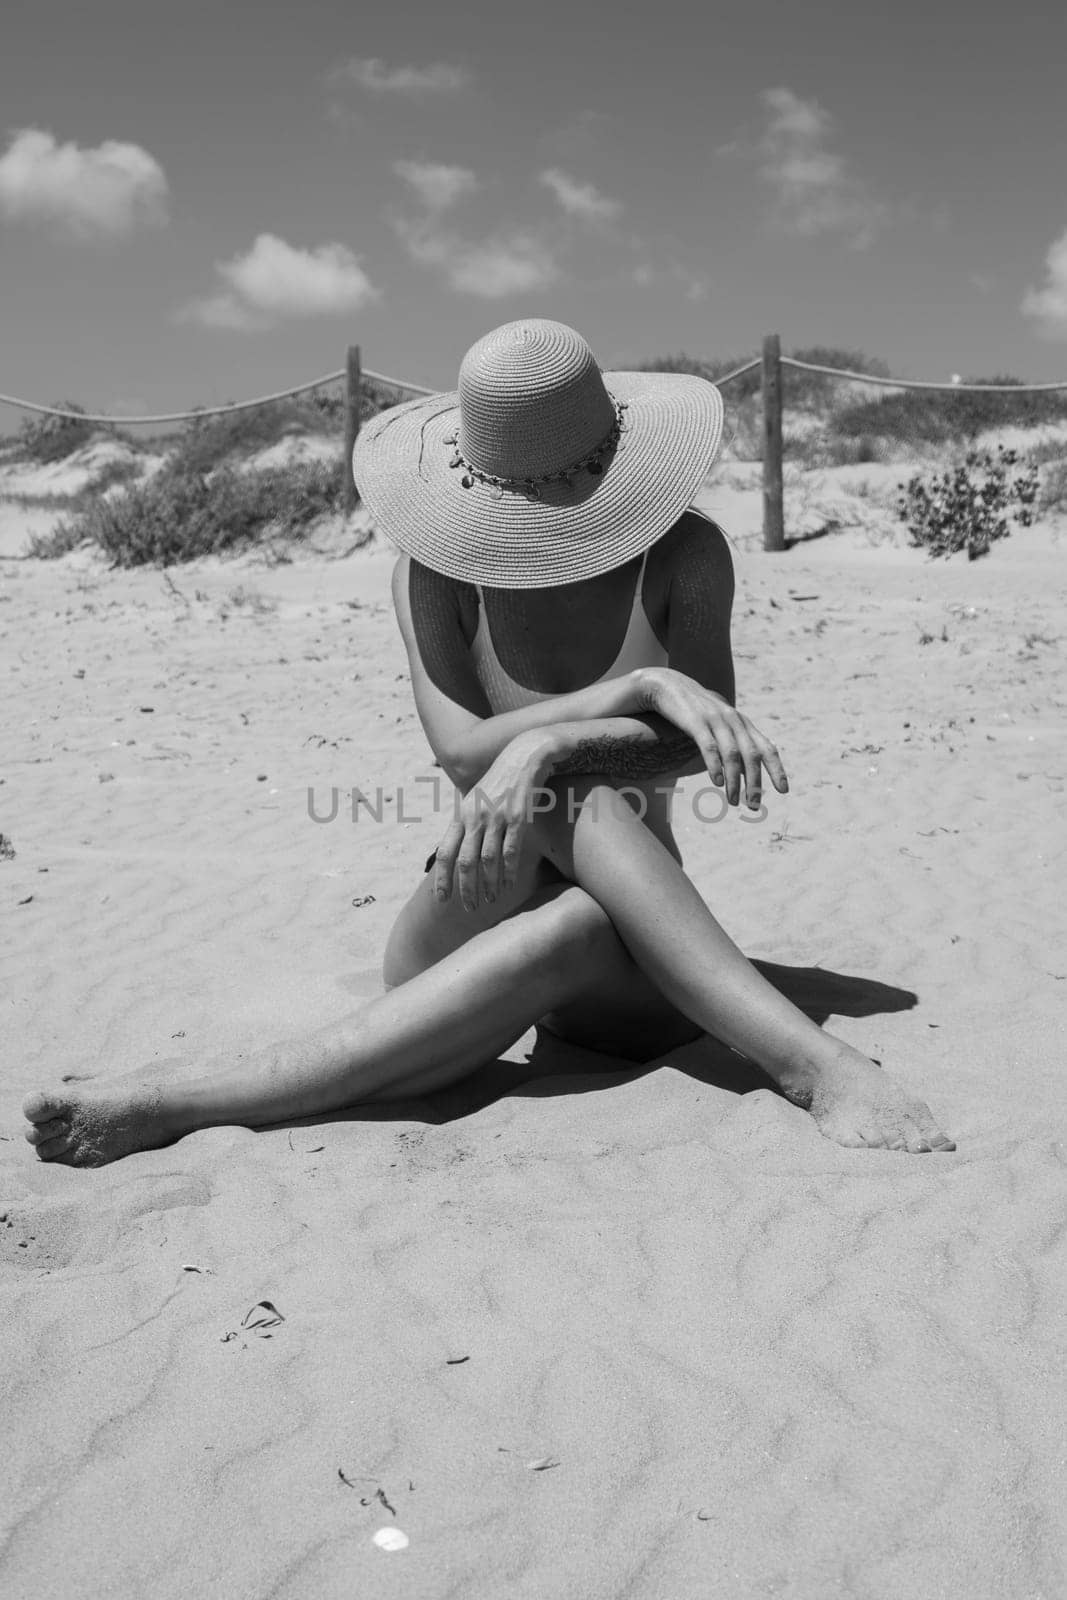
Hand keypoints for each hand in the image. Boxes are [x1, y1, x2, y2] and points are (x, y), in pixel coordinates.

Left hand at [433, 733, 550, 910]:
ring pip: (488, 860)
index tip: (441, 900)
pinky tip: (507, 886)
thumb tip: (454, 851)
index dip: (442, 879)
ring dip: (488, 884)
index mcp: (462, 815)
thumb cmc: (499, 782)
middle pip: (465, 861)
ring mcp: (497, 817)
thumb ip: (465, 824)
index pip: (445, 852)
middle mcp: (476, 817)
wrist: (523, 756)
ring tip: (489, 901)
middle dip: (465, 889)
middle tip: (469, 909)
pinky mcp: (518, 817)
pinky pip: (511, 851)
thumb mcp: (475, 800)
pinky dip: (508, 872)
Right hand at [635, 667, 787, 807]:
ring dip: (735, 781)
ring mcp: (715, 719)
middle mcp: (733, 720)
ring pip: (732, 754)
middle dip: (755, 782)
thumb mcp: (718, 725)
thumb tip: (745, 772)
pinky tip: (717, 782)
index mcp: (742, 723)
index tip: (783, 791)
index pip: (766, 748)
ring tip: (733, 801)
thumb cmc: (693, 710)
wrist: (665, 685)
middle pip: (752, 754)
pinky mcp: (695, 721)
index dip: (776, 769)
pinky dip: (715, 765)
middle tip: (753, 806)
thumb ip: (733, 744)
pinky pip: (709, 746)